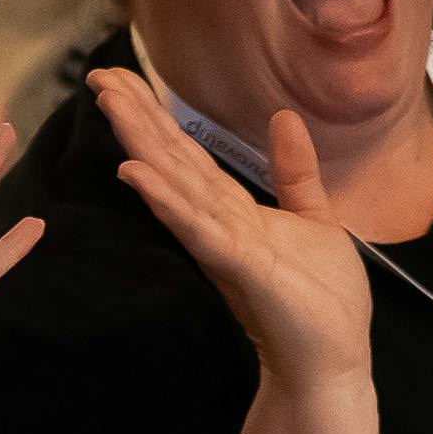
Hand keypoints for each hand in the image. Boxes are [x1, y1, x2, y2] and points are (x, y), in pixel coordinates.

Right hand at [90, 70, 374, 396]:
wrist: (333, 359)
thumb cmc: (323, 299)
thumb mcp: (316, 219)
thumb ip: (295, 172)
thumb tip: (283, 117)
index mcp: (233, 210)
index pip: (186, 154)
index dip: (156, 114)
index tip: (124, 77)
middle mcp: (216, 221)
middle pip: (170, 159)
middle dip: (136, 117)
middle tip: (99, 73)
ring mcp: (222, 243)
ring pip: (173, 184)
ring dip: (141, 144)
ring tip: (110, 103)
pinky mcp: (236, 266)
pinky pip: (195, 228)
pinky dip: (165, 200)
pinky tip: (135, 174)